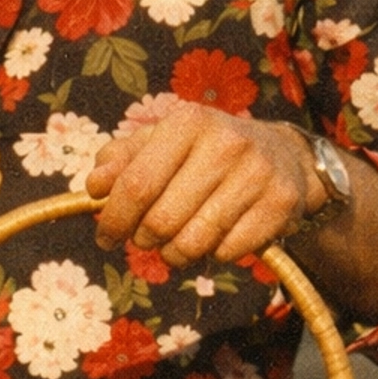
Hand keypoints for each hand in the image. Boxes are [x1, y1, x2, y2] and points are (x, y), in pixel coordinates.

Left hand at [87, 103, 313, 268]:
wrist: (283, 154)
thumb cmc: (205, 150)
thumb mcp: (162, 142)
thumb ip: (121, 160)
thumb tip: (94, 187)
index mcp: (188, 123)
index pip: (137, 184)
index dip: (114, 219)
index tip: (105, 238)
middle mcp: (225, 143)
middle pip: (162, 220)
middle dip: (144, 240)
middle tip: (145, 239)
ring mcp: (257, 173)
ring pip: (194, 243)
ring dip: (174, 254)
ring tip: (174, 245)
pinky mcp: (281, 204)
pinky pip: (228, 252)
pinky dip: (213, 255)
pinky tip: (215, 238)